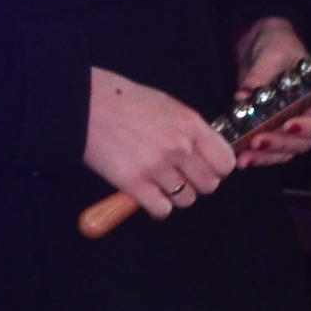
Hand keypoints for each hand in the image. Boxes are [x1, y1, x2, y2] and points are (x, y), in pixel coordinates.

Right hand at [85, 67, 232, 219]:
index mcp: (190, 125)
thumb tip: (204, 151)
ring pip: (186, 200)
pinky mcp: (134, 184)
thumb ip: (188, 129)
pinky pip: (162, 210)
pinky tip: (146, 193)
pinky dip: (156, 206)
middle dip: (196, 183)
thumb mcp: (166, 105)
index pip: (225, 163)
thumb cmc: (124, 100)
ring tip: (159, 181)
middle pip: (209, 185)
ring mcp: (157, 167)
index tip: (205, 167)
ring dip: (175, 195)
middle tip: (179, 175)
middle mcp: (179, 147)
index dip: (217, 168)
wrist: (84, 104)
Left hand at [229, 16, 310, 165]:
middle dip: (281, 144)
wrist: (260, 46)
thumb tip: (244, 94)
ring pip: (287, 151)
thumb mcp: (273, 53)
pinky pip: (270, 151)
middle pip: (305, 141)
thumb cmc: (278, 44)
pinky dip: (257, 157)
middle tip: (257, 141)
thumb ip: (262, 73)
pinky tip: (241, 157)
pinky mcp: (273, 131)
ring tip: (244, 157)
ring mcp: (293, 127)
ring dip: (266, 157)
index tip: (289, 125)